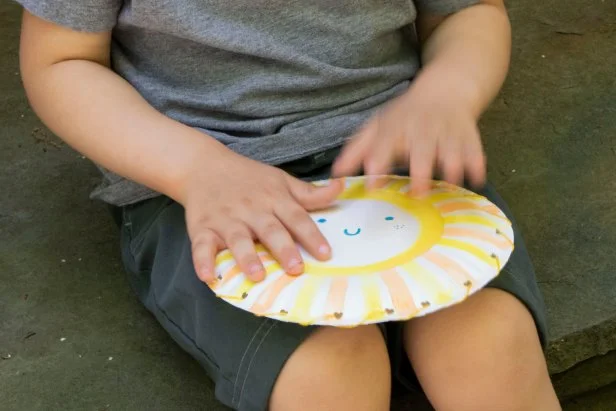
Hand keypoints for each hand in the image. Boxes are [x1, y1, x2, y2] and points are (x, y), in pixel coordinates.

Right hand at [180, 149, 343, 283]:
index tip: (326, 254)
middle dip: (283, 249)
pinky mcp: (202, 227)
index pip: (296, 218)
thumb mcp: (280, 180)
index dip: (312, 236)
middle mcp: (251, 210)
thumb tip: (341, 188)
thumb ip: (309, 193)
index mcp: (273, 199)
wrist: (203, 166)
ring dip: (247, 257)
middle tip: (296, 268)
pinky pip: (201, 246)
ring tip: (257, 275)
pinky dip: (203, 261)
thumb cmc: (248, 178)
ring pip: (237, 239)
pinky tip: (208, 277)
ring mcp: (225, 219)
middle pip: (270, 230)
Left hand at [332, 70, 485, 194]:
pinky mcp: (469, 137)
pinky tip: (475, 180)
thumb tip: (335, 174)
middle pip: (422, 149)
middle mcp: (422, 129)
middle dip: (421, 170)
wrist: (446, 89)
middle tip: (417, 192)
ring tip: (449, 184)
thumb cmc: (405, 115)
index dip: (378, 162)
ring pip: (451, 150)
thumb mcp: (378, 126)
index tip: (372, 183)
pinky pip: (475, 151)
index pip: (384, 144)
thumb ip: (357, 150)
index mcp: (396, 128)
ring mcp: (447, 132)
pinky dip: (476, 165)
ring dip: (451, 167)